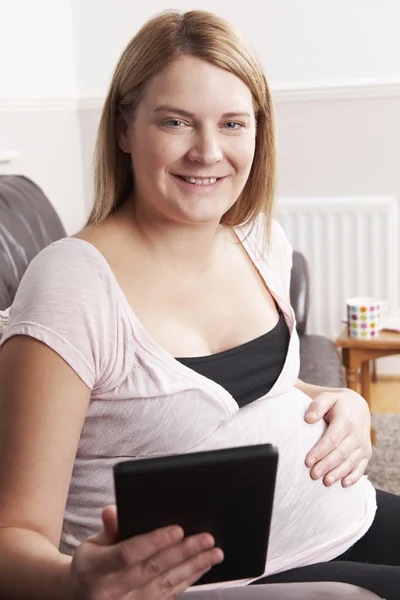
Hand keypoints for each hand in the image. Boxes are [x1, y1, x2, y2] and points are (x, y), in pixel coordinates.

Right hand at [69, 505, 223, 598]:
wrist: (81, 597)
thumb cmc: (90, 564)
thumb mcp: (91, 544)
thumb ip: (108, 528)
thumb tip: (113, 510)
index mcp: (94, 569)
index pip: (128, 553)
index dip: (154, 541)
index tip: (177, 529)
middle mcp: (110, 592)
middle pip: (152, 570)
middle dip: (183, 552)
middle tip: (206, 538)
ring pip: (165, 585)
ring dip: (193, 567)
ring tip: (214, 552)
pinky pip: (168, 596)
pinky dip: (188, 580)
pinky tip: (202, 567)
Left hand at [304, 389, 371, 487]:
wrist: (358, 406)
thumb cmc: (337, 404)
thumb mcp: (327, 398)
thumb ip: (317, 406)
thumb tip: (309, 419)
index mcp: (346, 420)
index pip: (332, 439)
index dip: (320, 451)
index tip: (308, 461)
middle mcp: (357, 434)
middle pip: (341, 453)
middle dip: (327, 465)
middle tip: (313, 474)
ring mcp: (363, 445)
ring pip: (351, 462)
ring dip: (338, 473)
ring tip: (325, 481)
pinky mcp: (366, 453)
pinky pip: (361, 467)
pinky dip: (354, 476)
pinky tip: (344, 484)